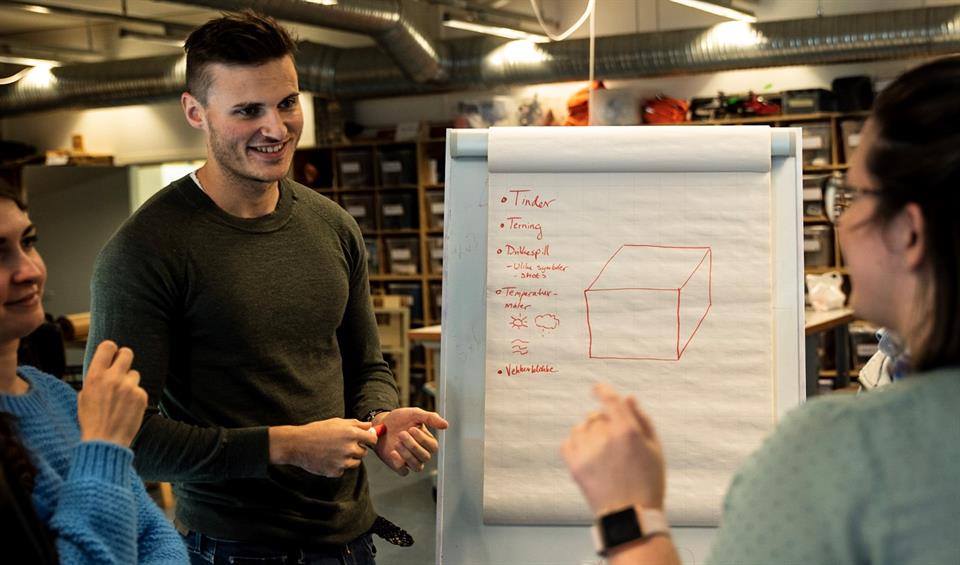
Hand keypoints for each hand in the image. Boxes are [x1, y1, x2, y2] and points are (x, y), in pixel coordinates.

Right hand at [77, 340, 147, 446]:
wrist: (105, 441)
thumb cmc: (92, 421)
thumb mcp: (84, 396)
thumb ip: (95, 379)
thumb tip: (104, 366)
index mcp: (95, 376)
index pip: (107, 347)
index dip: (111, 349)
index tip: (112, 354)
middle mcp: (113, 378)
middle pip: (127, 353)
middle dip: (124, 358)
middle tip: (121, 368)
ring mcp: (129, 387)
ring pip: (134, 374)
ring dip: (129, 383)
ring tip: (121, 399)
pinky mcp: (141, 396)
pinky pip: (140, 389)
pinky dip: (135, 397)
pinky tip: (127, 409)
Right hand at [269, 419, 376, 477]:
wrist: (297, 444)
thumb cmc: (316, 430)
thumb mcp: (336, 422)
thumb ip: (356, 424)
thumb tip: (370, 427)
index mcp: (351, 433)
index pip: (372, 439)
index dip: (370, 439)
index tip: (366, 440)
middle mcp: (349, 448)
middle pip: (364, 452)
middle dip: (357, 449)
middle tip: (343, 445)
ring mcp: (342, 462)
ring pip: (355, 463)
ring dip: (349, 459)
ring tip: (334, 452)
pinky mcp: (335, 472)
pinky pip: (343, 470)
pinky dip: (337, 466)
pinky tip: (327, 459)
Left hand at [373, 408, 448, 475]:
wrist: (382, 422)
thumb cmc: (401, 418)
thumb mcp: (415, 414)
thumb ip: (430, 418)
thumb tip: (446, 425)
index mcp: (428, 442)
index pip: (433, 447)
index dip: (423, 439)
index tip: (412, 428)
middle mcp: (421, 453)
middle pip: (425, 457)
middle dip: (413, 446)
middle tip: (402, 434)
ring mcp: (410, 460)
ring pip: (417, 466)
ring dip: (407, 455)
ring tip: (396, 443)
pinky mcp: (398, 465)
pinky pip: (404, 472)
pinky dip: (400, 464)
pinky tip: (393, 453)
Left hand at [561, 383, 665, 515]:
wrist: (630, 516)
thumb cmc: (648, 483)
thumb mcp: (655, 450)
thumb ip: (642, 420)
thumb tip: (629, 397)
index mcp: (627, 431)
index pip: (610, 399)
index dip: (602, 390)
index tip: (598, 388)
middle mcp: (605, 437)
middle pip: (597, 416)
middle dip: (604, 422)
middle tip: (614, 442)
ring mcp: (588, 451)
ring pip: (581, 428)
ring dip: (589, 433)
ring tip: (601, 452)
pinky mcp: (575, 465)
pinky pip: (568, 442)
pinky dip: (576, 445)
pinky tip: (588, 456)